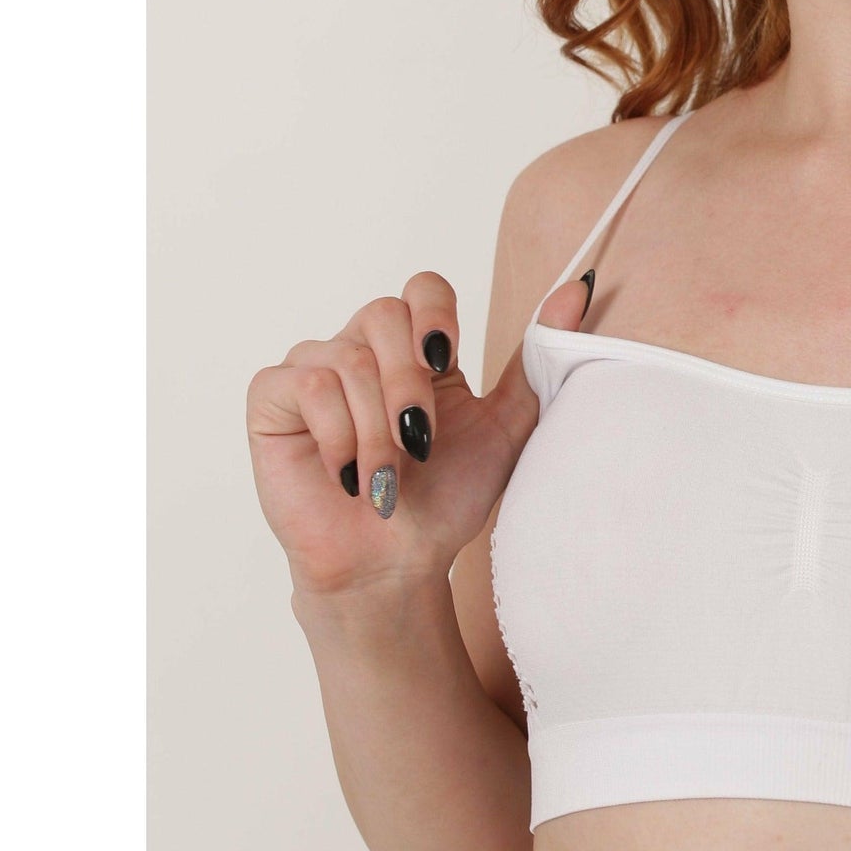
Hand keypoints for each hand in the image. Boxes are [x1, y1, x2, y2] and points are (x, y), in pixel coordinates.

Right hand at [245, 270, 581, 600]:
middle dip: (407, 385)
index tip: (448, 362)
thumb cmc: (447, 498)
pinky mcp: (273, 400)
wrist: (397, 562)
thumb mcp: (506, 425)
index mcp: (417, 349)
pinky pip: (304, 382)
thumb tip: (576, 288)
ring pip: (346, 357)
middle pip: (383, 316)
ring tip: (387, 478)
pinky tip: (349, 474)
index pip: (423, 287)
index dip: (434, 315)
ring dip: (376, 428)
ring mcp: (315, 370)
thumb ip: (535, 359)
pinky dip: (335, 433)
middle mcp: (363, 348)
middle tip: (420, 442)